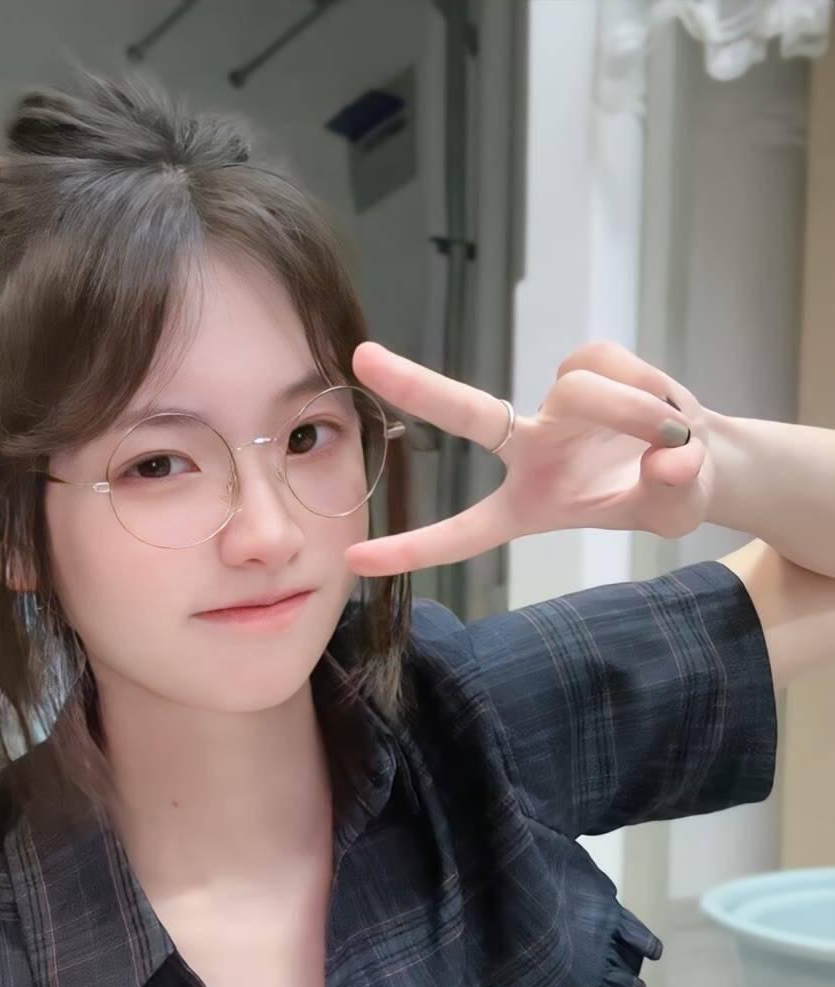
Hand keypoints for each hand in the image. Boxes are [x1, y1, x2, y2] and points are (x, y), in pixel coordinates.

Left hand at [344, 339, 713, 576]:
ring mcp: (555, 404)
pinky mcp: (585, 364)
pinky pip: (609, 364)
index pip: (464, 532)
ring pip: (581, 390)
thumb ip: (672, 492)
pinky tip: (668, 407)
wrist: (698, 454)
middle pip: (469, 412)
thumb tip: (671, 461)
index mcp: (529, 504)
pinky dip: (646, 385)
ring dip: (632, 410)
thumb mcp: (676, 511)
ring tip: (670, 436)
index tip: (355, 561)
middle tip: (362, 358)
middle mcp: (530, 449)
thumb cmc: (669, 495)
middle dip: (416, 385)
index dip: (414, 549)